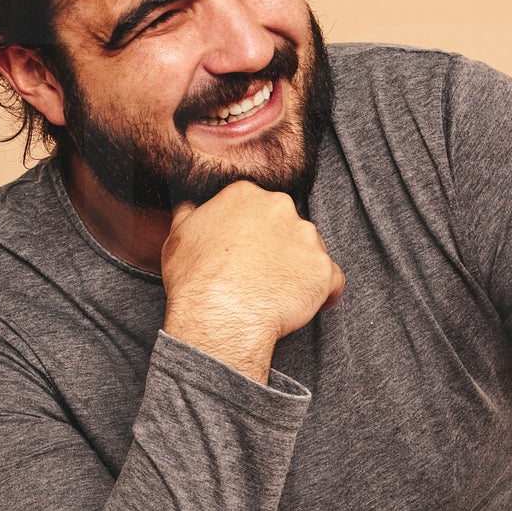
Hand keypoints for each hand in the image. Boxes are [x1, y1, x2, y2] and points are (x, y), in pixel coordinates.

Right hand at [161, 183, 344, 383]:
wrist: (219, 316)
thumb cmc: (195, 279)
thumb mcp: (178, 236)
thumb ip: (191, 212)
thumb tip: (191, 203)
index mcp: (246, 194)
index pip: (258, 206)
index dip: (253, 232)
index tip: (247, 252)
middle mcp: (281, 208)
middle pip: (287, 225)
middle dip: (279, 247)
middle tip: (261, 275)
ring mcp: (307, 238)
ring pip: (311, 249)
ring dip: (300, 268)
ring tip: (278, 294)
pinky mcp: (324, 270)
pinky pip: (333, 280)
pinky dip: (325, 292)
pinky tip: (308, 305)